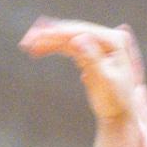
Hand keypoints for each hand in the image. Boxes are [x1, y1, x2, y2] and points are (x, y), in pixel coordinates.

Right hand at [20, 17, 146, 123]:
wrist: (118, 115)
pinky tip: (38, 49)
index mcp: (115, 41)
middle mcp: (108, 38)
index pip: (83, 32)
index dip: (59, 33)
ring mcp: (99, 44)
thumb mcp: (104, 81)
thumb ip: (92, 59)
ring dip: (47, 41)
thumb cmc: (115, 101)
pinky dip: (52, 47)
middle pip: (73, 31)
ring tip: (27, 45)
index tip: (39, 34)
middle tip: (27, 39)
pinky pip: (68, 46)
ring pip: (68, 38)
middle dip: (49, 35)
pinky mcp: (89, 52)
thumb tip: (78, 39)